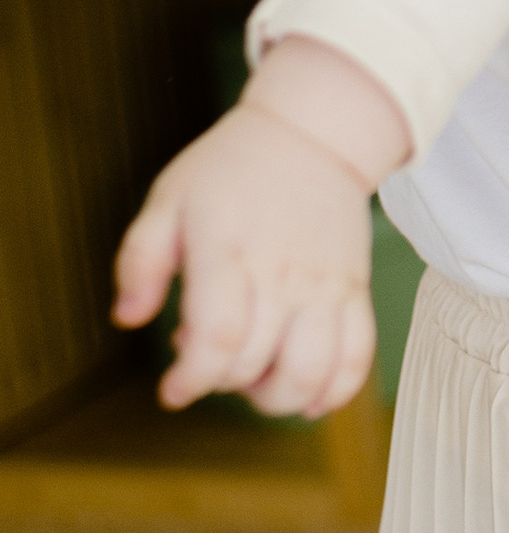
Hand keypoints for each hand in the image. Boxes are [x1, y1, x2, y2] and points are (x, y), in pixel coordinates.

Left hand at [114, 77, 383, 419]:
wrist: (312, 134)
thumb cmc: (232, 168)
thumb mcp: (167, 198)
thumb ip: (139, 260)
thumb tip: (128, 318)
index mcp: (228, 250)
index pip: (218, 337)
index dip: (191, 379)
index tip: (173, 388)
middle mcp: (281, 272)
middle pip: (255, 363)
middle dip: (222, 383)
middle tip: (210, 360)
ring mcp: (323, 283)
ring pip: (310, 371)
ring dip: (276, 398)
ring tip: (256, 379)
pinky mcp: (354, 288)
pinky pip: (357, 354)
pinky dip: (336, 390)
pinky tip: (309, 396)